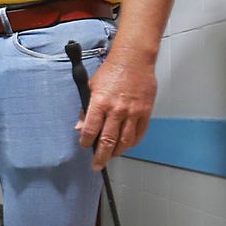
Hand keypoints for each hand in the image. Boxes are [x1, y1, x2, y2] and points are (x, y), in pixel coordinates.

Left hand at [77, 54, 156, 169]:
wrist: (133, 60)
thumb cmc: (111, 72)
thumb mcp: (90, 88)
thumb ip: (85, 109)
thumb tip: (79, 128)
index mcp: (100, 103)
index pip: (89, 130)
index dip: (86, 142)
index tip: (85, 146)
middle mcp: (116, 110)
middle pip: (107, 141)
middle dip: (101, 157)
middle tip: (97, 166)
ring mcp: (133, 112)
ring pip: (125, 141)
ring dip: (117, 152)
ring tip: (111, 156)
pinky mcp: (145, 112)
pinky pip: (139, 134)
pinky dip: (132, 143)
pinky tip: (125, 146)